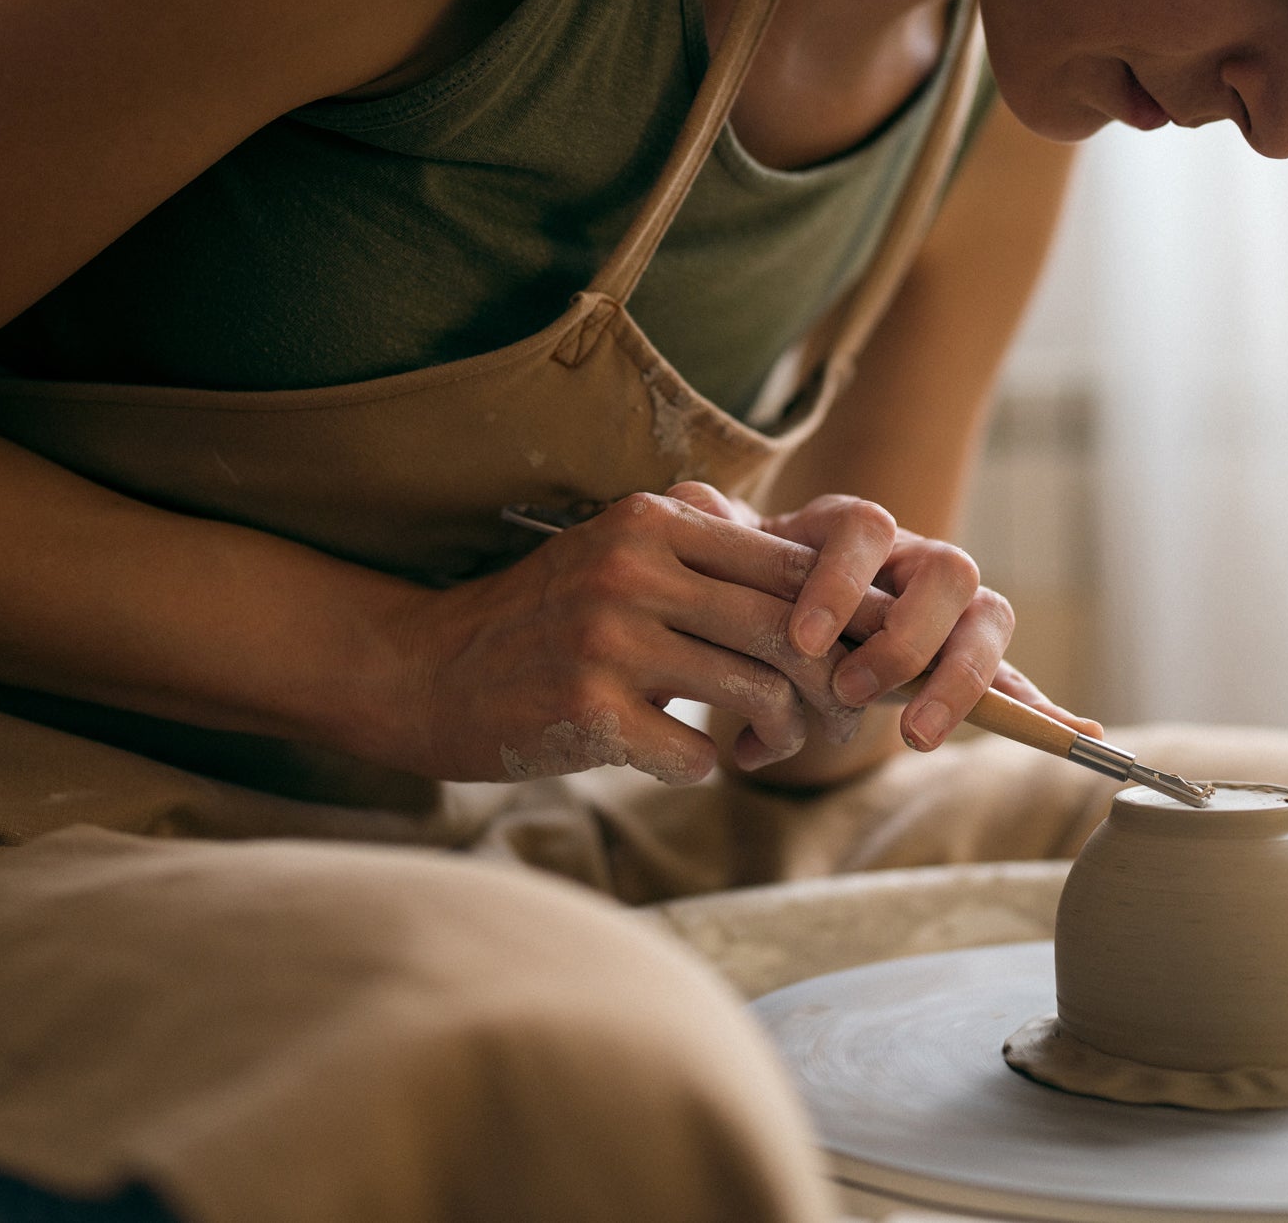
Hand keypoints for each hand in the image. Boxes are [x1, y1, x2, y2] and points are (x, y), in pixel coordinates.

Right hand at [385, 490, 875, 785]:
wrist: (428, 671)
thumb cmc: (548, 619)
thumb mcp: (620, 554)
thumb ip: (709, 551)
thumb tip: (834, 576)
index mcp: (652, 522)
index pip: (791, 563)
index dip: (846, 618)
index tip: (859, 658)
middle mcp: (632, 570)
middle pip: (790, 627)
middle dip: (833, 683)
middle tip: (837, 717)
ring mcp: (607, 640)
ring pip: (756, 692)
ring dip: (779, 734)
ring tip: (764, 745)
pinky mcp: (586, 712)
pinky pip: (696, 753)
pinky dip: (708, 765)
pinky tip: (688, 759)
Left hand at [669, 485, 1099, 756]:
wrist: (762, 613)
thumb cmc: (743, 587)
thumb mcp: (721, 561)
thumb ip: (711, 533)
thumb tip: (690, 503)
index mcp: (850, 528)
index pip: (863, 528)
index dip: (839, 582)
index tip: (800, 643)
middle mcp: (909, 558)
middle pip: (946, 567)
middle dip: (905, 636)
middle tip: (852, 691)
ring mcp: (948, 607)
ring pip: (987, 615)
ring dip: (961, 678)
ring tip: (916, 734)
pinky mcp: (966, 658)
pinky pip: (1013, 674)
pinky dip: (1038, 701)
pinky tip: (1073, 726)